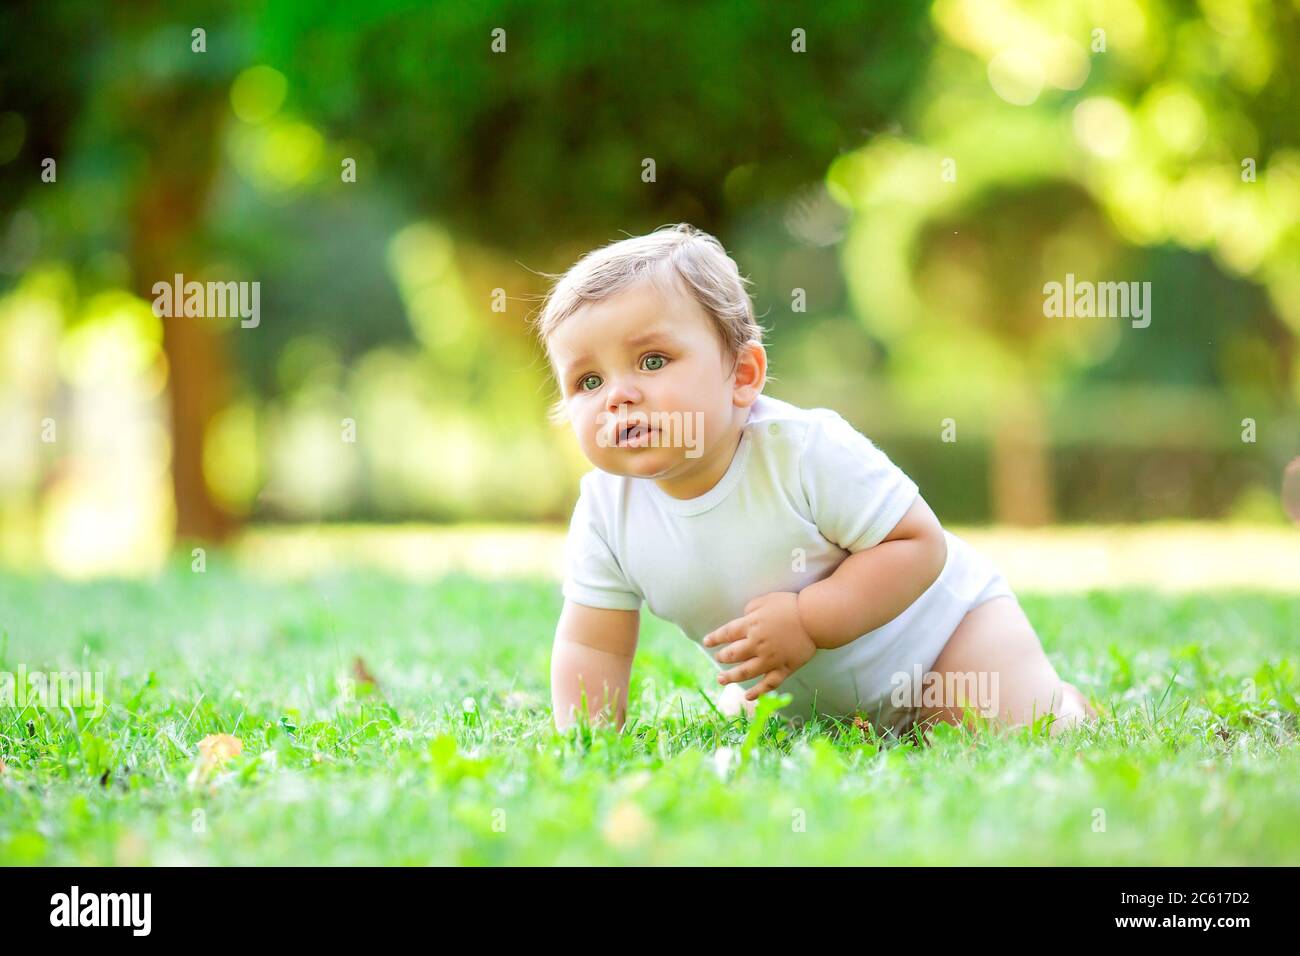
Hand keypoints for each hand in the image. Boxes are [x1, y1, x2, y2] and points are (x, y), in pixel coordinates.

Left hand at [702, 592, 816, 700]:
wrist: (814, 619)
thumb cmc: (790, 606)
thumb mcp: (765, 600)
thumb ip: (750, 609)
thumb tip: (742, 618)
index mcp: (751, 625)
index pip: (726, 633)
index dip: (715, 638)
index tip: (706, 642)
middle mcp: (757, 644)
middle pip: (733, 654)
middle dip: (722, 657)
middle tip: (718, 658)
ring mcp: (770, 659)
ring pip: (745, 672)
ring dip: (731, 677)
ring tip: (721, 679)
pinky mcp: (783, 669)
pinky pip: (768, 684)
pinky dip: (757, 692)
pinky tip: (748, 696)